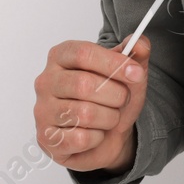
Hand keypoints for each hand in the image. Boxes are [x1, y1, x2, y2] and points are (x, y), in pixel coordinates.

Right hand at [33, 34, 150, 173]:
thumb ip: (137, 51)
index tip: (136, 73)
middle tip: (122, 99)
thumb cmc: (112, 98)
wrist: (108, 136)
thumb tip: (140, 44)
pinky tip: (95, 133)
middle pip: (84, 84)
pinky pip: (80, 139)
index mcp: (61, 56)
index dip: (114, 64)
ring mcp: (43, 110)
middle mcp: (46, 81)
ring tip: (109, 117)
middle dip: (115, 95)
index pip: (83, 54)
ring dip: (109, 118)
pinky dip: (97, 138)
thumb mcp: (128, 71)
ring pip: (84, 114)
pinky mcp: (46, 139)